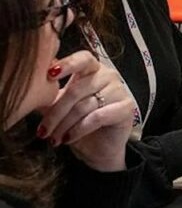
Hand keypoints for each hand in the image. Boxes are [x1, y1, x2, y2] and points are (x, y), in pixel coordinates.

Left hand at [38, 51, 133, 171]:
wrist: (99, 148)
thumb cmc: (78, 123)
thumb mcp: (59, 107)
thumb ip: (48, 95)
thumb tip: (29, 86)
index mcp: (92, 69)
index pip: (82, 59)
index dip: (67, 64)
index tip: (49, 74)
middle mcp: (108, 76)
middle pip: (76, 89)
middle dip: (56, 113)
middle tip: (42, 131)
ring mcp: (119, 90)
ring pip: (84, 106)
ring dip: (64, 125)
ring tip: (53, 139)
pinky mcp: (126, 108)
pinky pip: (97, 117)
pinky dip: (79, 129)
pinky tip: (68, 139)